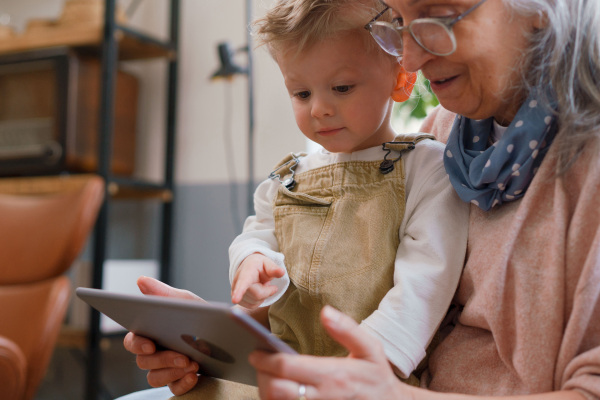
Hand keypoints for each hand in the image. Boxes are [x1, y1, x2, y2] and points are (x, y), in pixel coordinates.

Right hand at [123, 276, 203, 394]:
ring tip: (192, 363)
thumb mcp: (186, 302)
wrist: (229, 332)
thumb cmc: (201, 315)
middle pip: (143, 362)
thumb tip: (140, 280)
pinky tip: (194, 375)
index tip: (149, 345)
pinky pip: (175, 388)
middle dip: (162, 359)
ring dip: (172, 371)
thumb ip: (163, 293)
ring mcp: (166, 369)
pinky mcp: (180, 381)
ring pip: (155, 378)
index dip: (137, 344)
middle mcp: (155, 353)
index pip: (133, 341)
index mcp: (151, 333)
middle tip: (182, 356)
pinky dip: (183, 383)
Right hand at [231, 253, 284, 308]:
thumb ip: (274, 268)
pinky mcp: (237, 300)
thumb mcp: (268, 263)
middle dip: (267, 291)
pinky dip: (258, 300)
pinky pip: (252, 306)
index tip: (235, 299)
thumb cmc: (259, 265)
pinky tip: (257, 291)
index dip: (239, 292)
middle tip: (267, 282)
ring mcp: (235, 292)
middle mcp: (237, 282)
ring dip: (262, 296)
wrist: (248, 267)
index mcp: (246, 272)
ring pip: (254, 302)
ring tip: (260, 285)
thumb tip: (282, 272)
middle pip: (257, 295)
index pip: (242, 283)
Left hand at [249, 306, 411, 399]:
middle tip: (258, 364)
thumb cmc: (377, 378)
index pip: (287, 368)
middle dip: (261, 376)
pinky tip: (279, 393)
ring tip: (266, 378)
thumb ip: (347, 329)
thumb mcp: (370, 349)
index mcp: (333, 375)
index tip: (256, 351)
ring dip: (266, 392)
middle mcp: (323, 397)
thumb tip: (325, 312)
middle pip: (276, 390)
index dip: (265, 359)